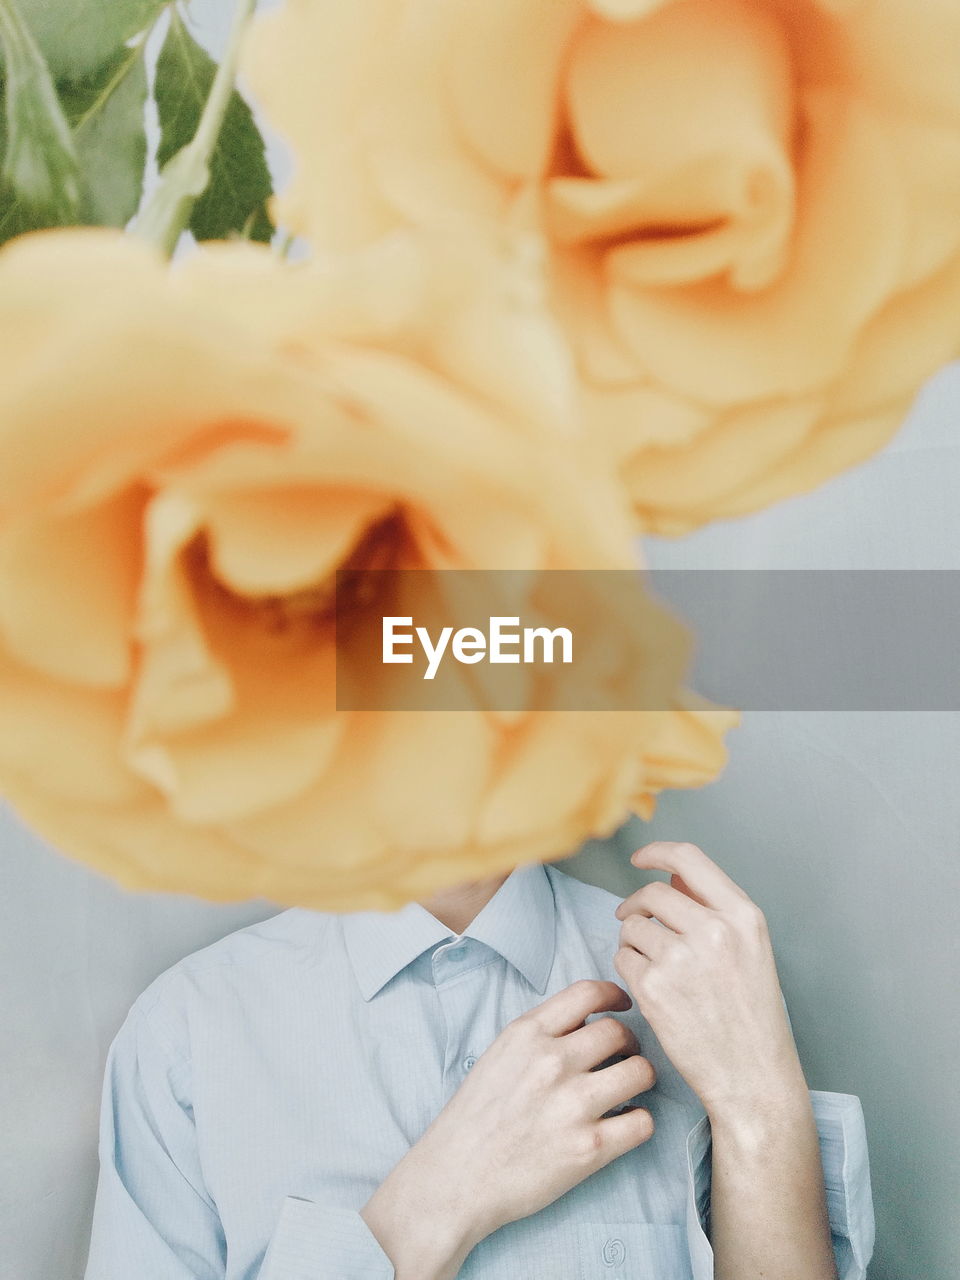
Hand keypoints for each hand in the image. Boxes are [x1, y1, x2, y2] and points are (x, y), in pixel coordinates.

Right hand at [361, 980, 655, 1279]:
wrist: (456, 1178)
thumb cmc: (475, 1118)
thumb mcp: (499, 1055)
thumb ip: (540, 1034)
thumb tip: (585, 1023)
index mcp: (528, 1033)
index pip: (588, 992)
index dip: (614, 995)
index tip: (622, 1007)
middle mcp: (553, 1061)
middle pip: (620, 1032)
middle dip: (630, 1042)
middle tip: (625, 1057)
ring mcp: (573, 1104)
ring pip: (641, 1072)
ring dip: (642, 1078)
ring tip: (629, 1090)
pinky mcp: (590, 1148)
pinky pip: (643, 1122)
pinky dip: (641, 1121)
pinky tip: (625, 1124)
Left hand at [614, 841, 806, 1125]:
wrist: (752, 1076)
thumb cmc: (752, 1016)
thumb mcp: (751, 951)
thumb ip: (713, 910)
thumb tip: (672, 878)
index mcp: (743, 917)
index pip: (689, 859)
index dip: (658, 852)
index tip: (641, 859)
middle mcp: (714, 931)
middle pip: (653, 893)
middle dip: (637, 904)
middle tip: (633, 918)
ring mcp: (682, 959)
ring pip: (633, 925)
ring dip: (633, 939)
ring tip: (651, 963)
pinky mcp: (655, 988)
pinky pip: (623, 957)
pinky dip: (628, 966)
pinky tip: (648, 985)